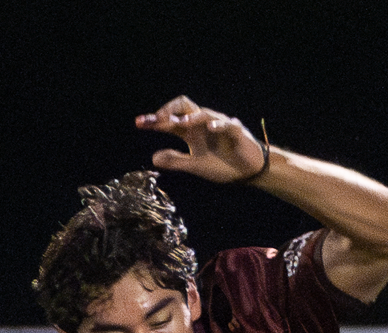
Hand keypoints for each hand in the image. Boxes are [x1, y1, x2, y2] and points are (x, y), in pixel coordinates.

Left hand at [136, 96, 266, 182]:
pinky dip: (217, 125)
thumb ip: (176, 161)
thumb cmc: (223, 165)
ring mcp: (219, 125)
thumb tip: (153, 158)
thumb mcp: (195, 165)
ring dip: (190, 118)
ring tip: (179, 124)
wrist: (248, 172)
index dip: (154, 121)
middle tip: (158, 120)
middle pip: (184, 105)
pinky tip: (209, 129)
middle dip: (170, 110)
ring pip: (203, 113)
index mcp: (192, 131)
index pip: (170, 121)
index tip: (139, 123)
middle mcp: (202, 124)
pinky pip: (226, 125)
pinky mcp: (235, 132)